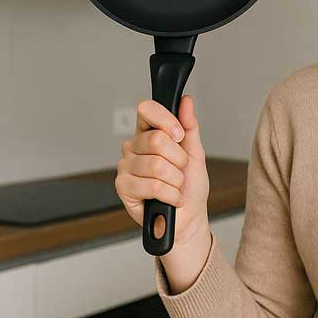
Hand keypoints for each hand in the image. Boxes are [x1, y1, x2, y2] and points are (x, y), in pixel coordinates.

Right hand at [115, 95, 210, 248]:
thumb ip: (189, 126)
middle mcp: (133, 148)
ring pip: (156, 165)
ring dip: (176, 180)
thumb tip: (185, 101)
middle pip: (156, 140)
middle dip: (178, 159)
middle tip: (180, 170)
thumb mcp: (195, 153)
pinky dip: (170, 194)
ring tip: (174, 186)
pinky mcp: (123, 187)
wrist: (188, 217)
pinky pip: (153, 185)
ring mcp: (126, 167)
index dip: (166, 120)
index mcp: (149, 134)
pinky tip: (168, 198)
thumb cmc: (190, 186)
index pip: (146, 110)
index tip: (179, 135)